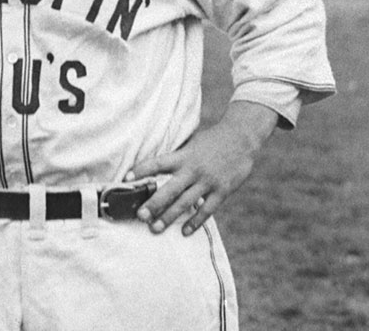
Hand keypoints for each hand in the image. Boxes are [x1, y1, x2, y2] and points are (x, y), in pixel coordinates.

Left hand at [127, 102, 277, 236]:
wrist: (242, 137)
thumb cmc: (213, 140)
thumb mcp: (192, 144)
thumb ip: (177, 157)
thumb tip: (156, 167)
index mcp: (184, 156)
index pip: (158, 163)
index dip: (142, 169)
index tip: (126, 178)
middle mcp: (193, 169)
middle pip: (170, 189)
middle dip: (154, 203)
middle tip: (140, 215)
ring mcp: (208, 181)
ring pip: (185, 203)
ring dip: (169, 217)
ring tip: (155, 228)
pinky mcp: (222, 191)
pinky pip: (206, 209)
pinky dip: (195, 221)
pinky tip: (184, 231)